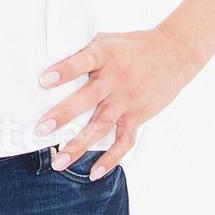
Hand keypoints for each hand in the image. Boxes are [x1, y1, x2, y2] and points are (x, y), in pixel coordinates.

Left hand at [35, 28, 200, 179]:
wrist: (173, 54)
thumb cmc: (131, 47)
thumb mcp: (106, 41)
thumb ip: (81, 49)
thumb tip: (47, 54)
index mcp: (105, 56)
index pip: (83, 61)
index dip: (64, 71)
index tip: (44, 80)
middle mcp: (115, 80)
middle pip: (88, 98)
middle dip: (64, 115)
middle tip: (41, 129)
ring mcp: (126, 100)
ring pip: (101, 126)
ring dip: (79, 145)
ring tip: (59, 162)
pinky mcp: (137, 116)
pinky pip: (124, 141)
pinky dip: (110, 159)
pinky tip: (93, 173)